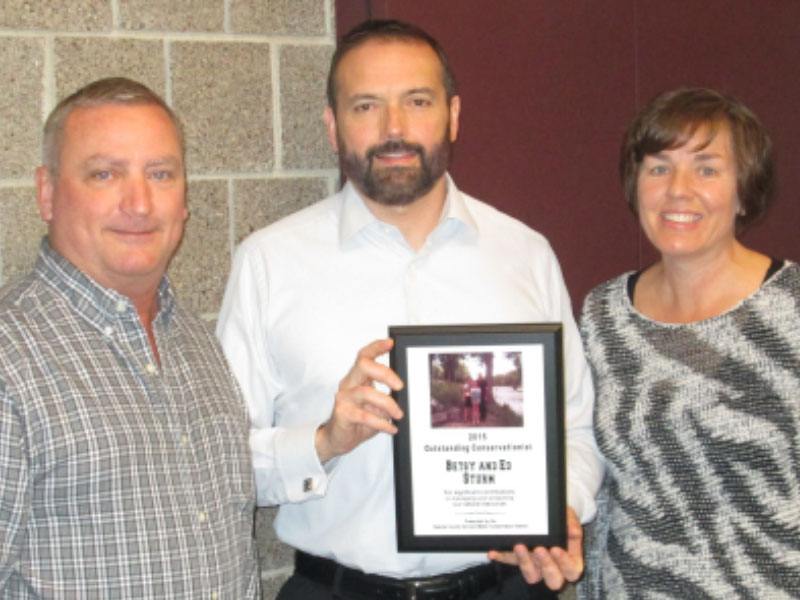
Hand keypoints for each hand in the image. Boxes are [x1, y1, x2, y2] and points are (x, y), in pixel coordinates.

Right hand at [315, 339, 403, 463]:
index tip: (390, 343)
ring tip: (399, 414)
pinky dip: (382, 422)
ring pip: (366, 392)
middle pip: (364, 365)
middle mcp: (348, 384)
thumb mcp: (375, 406)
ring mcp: (344, 398)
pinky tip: (391, 428)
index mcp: (357, 378)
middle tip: (400, 386)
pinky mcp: (343, 414)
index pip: (364, 356)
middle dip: (385, 373)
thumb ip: (386, 397)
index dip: (376, 347)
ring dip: (387, 403)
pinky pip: (365, 416)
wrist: (337, 439)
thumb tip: (405, 395)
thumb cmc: (358, 420)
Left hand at [487, 507, 582, 589]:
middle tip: (538, 549)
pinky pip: (510, 561)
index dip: (564, 563)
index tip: (555, 549)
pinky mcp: (519, 559)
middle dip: (545, 565)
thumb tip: (573, 531)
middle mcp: (552, 566)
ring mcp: (535, 564)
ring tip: (519, 546)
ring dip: (524, 562)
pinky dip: (501, 556)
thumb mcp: (569, 517)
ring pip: (531, 574)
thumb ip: (572, 523)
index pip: (571, 570)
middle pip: (553, 579)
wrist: (548, 514)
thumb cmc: (562, 520)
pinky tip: (494, 551)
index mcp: (570, 560)